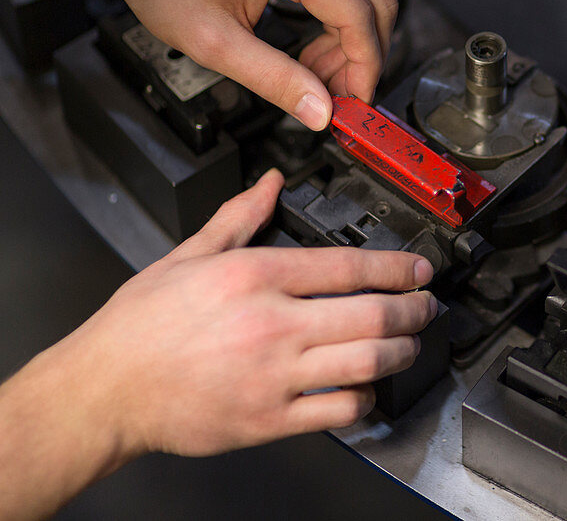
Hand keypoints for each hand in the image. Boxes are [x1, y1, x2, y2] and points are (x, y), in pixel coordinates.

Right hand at [45, 169, 435, 457]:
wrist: (103, 390)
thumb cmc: (140, 326)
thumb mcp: (188, 255)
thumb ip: (239, 216)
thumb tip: (271, 182)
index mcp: (254, 276)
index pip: (349, 266)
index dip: (398, 267)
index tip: (419, 271)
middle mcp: (271, 324)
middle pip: (372, 314)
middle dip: (415, 310)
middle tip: (427, 308)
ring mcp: (273, 375)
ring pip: (366, 361)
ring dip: (401, 351)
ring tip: (410, 343)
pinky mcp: (268, 419)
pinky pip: (338, 409)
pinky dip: (364, 397)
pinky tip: (367, 386)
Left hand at [103, 0, 397, 129]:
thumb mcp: (213, 42)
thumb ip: (274, 80)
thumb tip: (320, 112)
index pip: (359, 14)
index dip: (366, 66)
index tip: (355, 103)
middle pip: (375, 1)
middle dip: (365, 56)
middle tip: (338, 95)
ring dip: (351, 42)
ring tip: (314, 77)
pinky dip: (337, 23)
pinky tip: (308, 51)